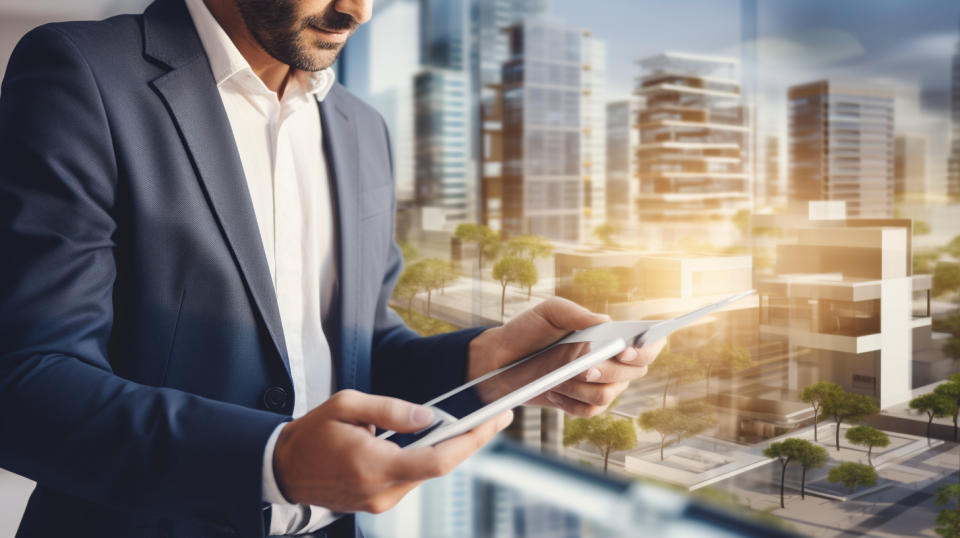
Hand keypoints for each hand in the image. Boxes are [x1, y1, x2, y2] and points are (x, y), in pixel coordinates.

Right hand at [272, 389, 511, 512]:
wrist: (283, 469)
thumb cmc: (311, 434)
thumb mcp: (346, 406)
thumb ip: (390, 410)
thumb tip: (429, 417)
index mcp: (374, 466)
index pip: (437, 460)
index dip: (472, 441)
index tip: (495, 422)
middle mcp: (383, 491)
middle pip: (440, 467)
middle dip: (469, 441)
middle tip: (495, 418)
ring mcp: (381, 502)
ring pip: (427, 473)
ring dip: (448, 449)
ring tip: (470, 425)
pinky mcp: (380, 502)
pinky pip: (413, 477)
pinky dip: (428, 458)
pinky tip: (436, 440)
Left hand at [468, 297, 664, 416]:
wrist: (502, 358)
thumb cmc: (529, 330)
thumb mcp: (548, 312)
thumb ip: (575, 313)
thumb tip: (604, 321)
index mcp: (612, 335)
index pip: (649, 345)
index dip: (646, 349)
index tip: (623, 349)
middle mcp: (613, 361)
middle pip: (634, 372)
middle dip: (608, 370)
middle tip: (583, 367)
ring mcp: (600, 384)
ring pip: (609, 394)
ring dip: (582, 387)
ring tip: (558, 377)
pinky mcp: (583, 404)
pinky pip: (591, 411)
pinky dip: (571, 403)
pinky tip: (554, 391)